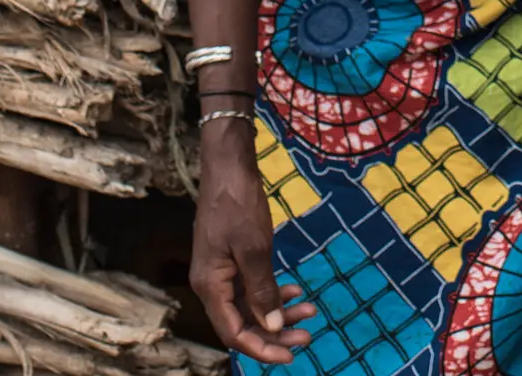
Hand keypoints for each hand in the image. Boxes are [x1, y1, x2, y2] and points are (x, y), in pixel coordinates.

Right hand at [189, 123, 313, 362]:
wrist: (229, 166)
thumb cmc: (238, 204)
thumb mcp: (254, 248)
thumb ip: (261, 290)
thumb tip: (271, 327)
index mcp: (210, 286)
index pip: (233, 333)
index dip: (261, 349)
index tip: (292, 354)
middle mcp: (212, 284)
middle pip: (243, 324)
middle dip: (275, 333)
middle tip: (308, 335)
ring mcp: (222, 271)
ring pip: (250, 306)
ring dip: (279, 313)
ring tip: (311, 311)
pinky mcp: (233, 259)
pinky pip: (253, 287)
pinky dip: (273, 292)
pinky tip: (296, 289)